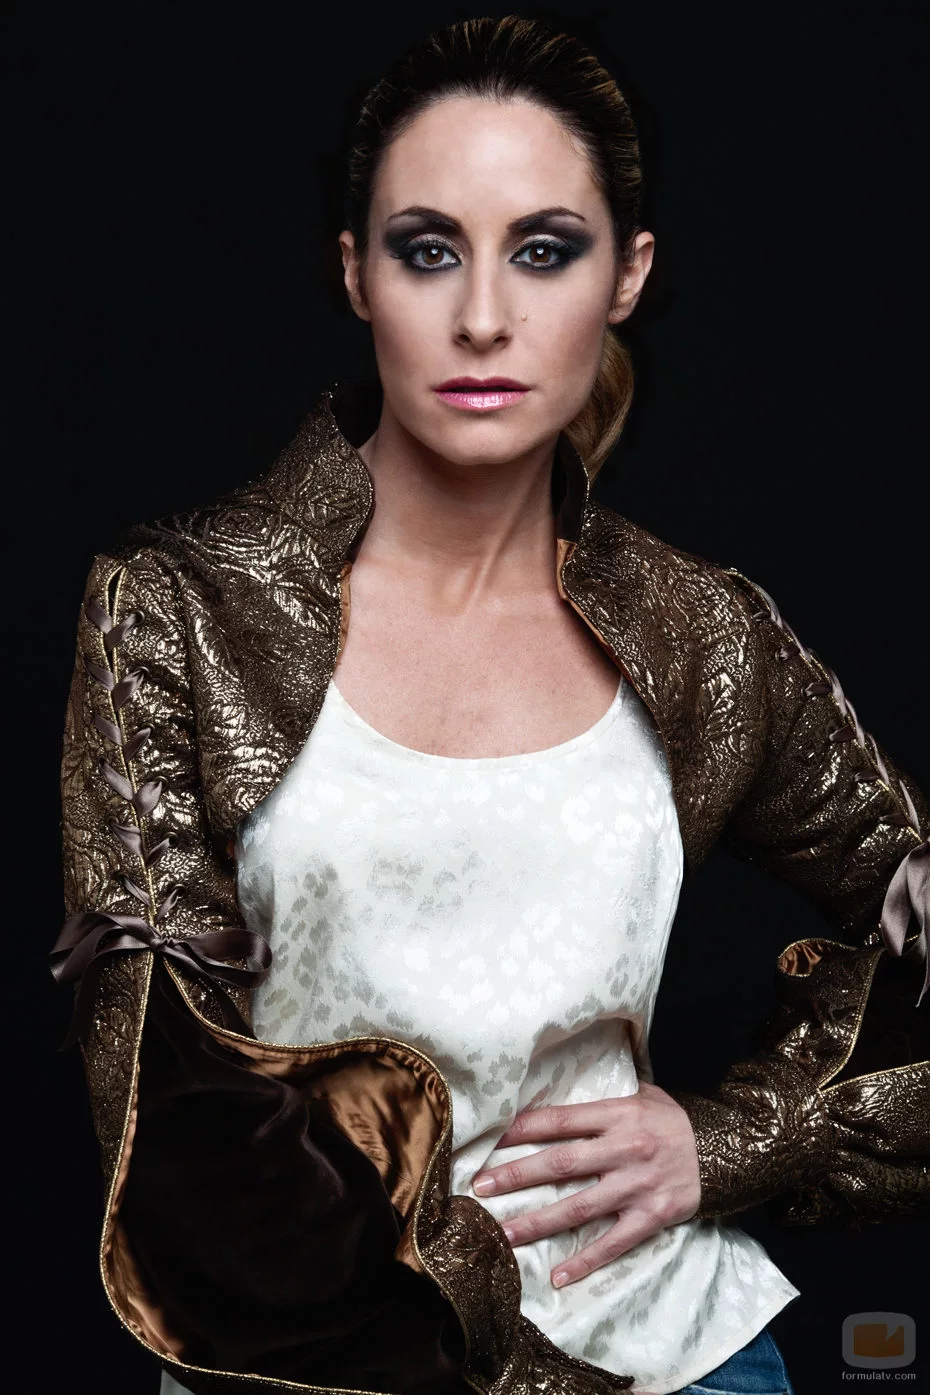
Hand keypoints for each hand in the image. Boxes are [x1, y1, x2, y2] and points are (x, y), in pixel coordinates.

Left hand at [470, 1081, 700, 1287]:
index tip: (492, 1141)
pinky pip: (613, 1243)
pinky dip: (585, 1261)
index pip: (560, 1121)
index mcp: (618, 1114)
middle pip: (560, 1163)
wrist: (728, 1150)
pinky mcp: (651, 1217)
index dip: (523, 1130)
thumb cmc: (676, 1121)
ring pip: (578, 1208)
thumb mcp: (643, 1095)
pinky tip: (559, 1276)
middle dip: (517, 1176)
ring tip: (504, 1234)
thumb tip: (561, 1090)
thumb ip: (605, 1098)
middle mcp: (624, 1149)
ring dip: (538, 1222)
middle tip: (481, 1187)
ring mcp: (637, 1186)